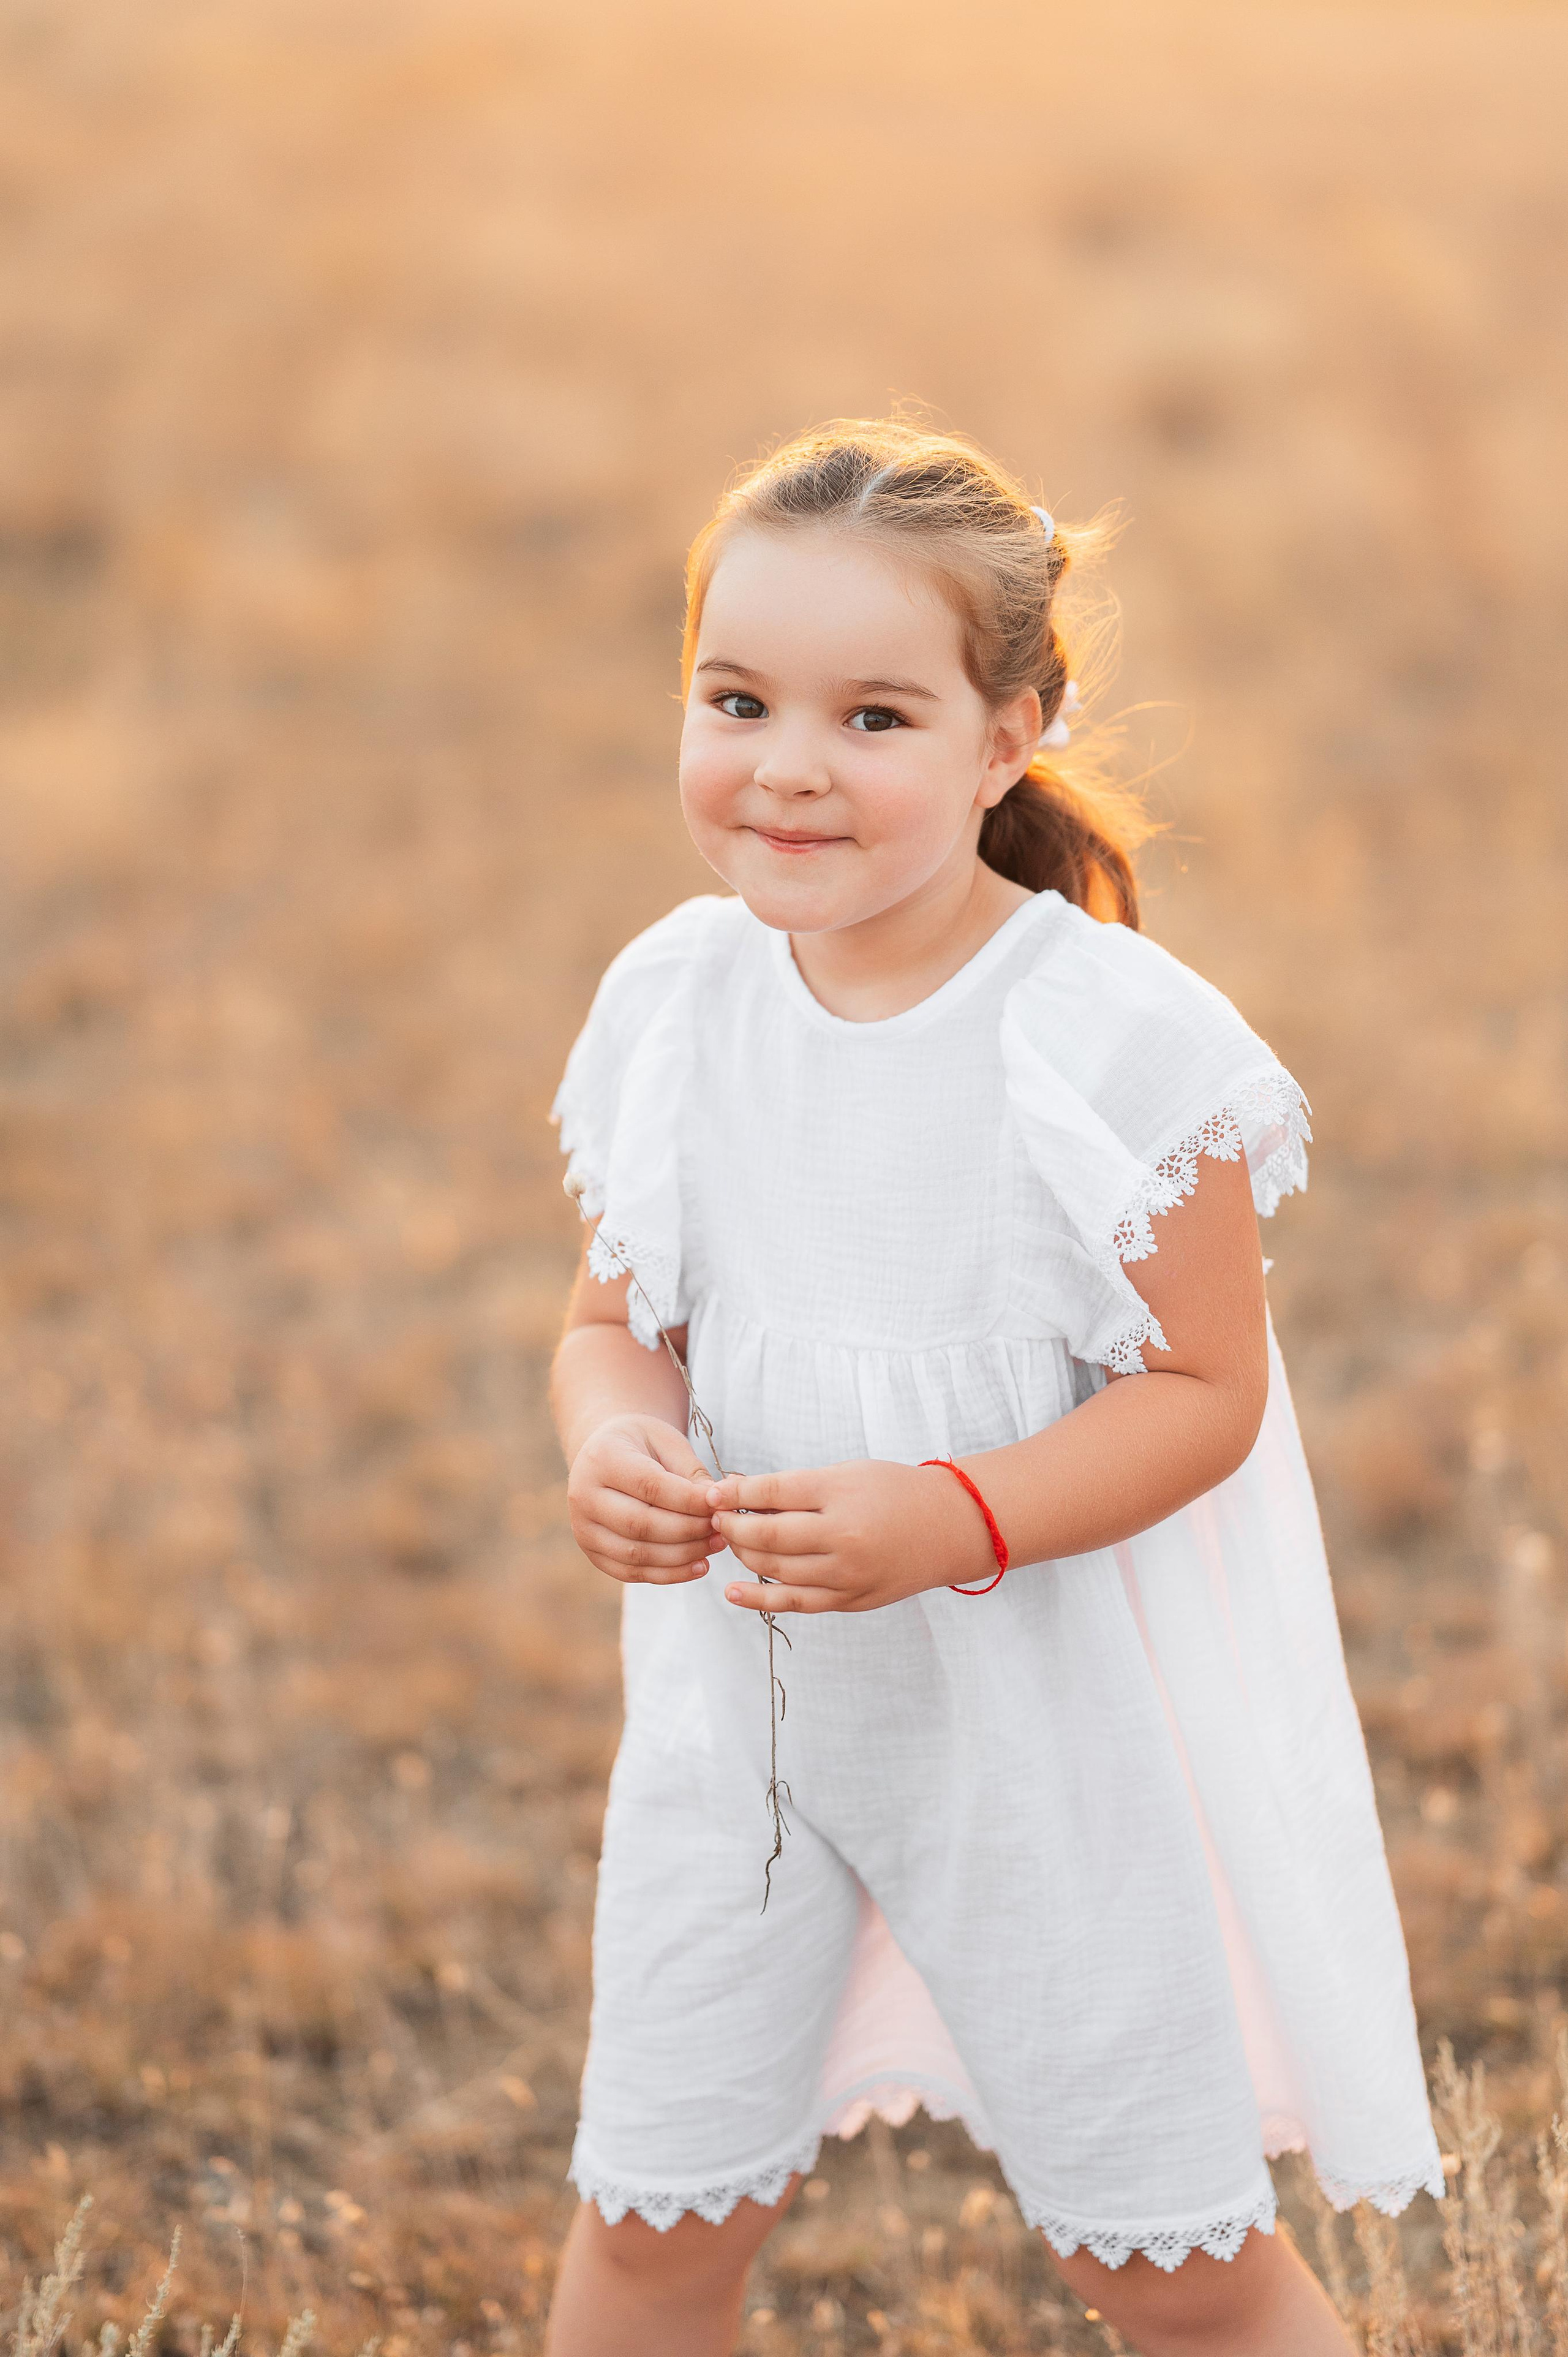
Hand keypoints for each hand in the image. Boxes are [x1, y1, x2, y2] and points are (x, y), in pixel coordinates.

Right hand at [567, 1414, 716, 1585]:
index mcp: (602, 1459)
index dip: (689, 1500)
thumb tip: (718, 1504)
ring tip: (716, 1545)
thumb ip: (691, 1472)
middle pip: (640, 1524)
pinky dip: (669, 1574)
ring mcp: (583, 1529)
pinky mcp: (593, 1553)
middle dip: (689, 1531)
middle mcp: (583, 1496)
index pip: (649, 1486)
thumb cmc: (642, 1444)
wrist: (605, 1454)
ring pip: (637, 1554)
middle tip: (723, 1529)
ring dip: (683, 1556)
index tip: (721, 1504)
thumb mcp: (667, 1442)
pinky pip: (632, 1573)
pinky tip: (699, 1566)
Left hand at [708, 1459, 995, 1613]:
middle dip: (733, 1526)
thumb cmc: (894, 1491)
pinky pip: (796, 1602)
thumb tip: (739, 1493)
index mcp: (842, 1493)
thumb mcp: (847, 1473)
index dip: (735, 1493)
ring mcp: (847, 1573)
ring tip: (732, 1541)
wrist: (949, 1527)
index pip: (773, 1492)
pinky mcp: (851, 1599)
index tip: (712, 1492)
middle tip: (715, 1518)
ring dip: (745, 1555)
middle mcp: (843, 1535)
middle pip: (768, 1534)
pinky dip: (760, 1599)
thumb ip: (797, 1487)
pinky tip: (733, 1592)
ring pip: (776, 1569)